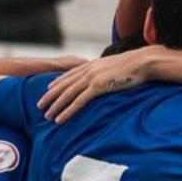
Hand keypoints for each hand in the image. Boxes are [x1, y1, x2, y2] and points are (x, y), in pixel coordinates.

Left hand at [38, 47, 159, 122]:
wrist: (142, 62)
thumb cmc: (134, 66)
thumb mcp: (116, 67)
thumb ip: (107, 72)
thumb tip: (108, 77)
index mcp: (91, 65)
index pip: (68, 75)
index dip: (56, 83)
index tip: (47, 91)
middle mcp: (87, 70)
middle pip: (63, 85)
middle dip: (50, 96)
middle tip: (39, 106)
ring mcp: (91, 78)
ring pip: (67, 94)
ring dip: (55, 106)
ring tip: (46, 116)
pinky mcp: (98, 87)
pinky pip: (78, 102)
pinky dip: (67, 111)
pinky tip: (60, 119)